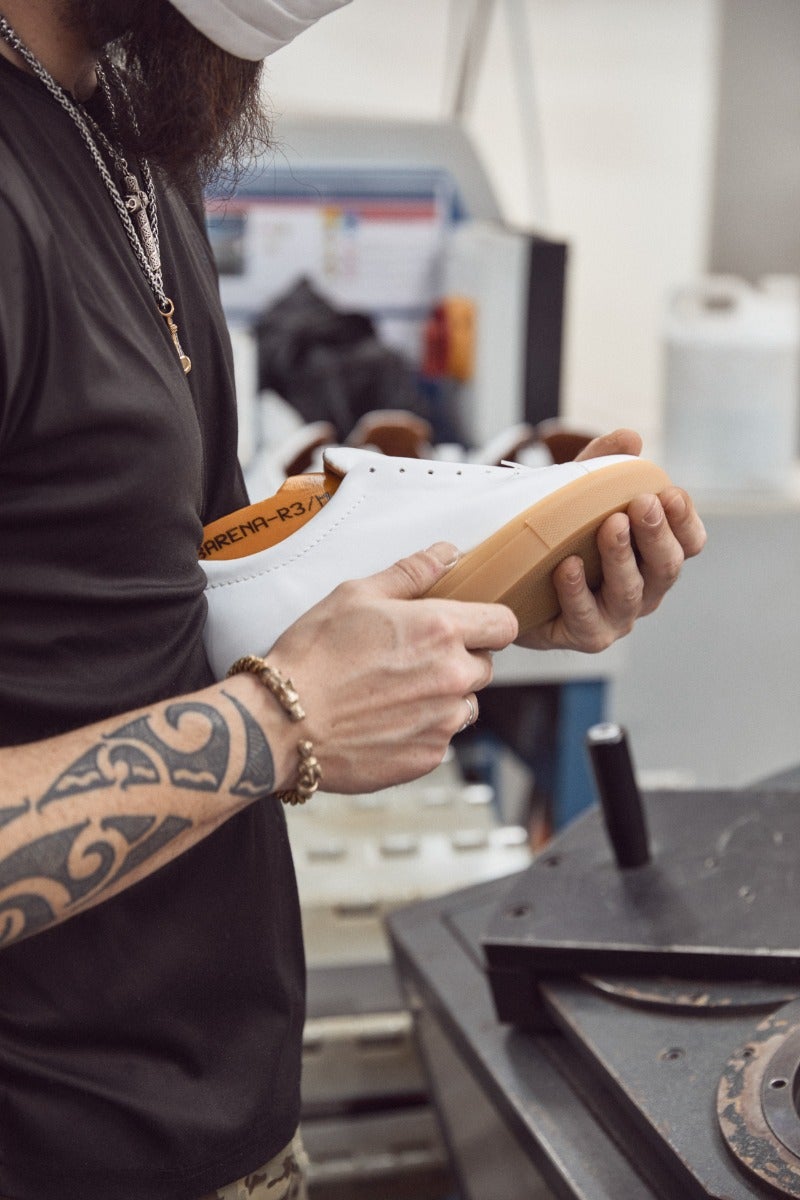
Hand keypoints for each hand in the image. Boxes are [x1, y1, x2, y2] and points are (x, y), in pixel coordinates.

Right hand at [266, 544, 517, 792]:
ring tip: (393, 693)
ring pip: (465, 704)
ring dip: (442, 697)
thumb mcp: (356, 595)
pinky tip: (382, 720)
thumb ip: (412, 572)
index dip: (488, 623)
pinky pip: (440, 738)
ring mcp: (442, 721)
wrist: (282, 723)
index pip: (504, 625)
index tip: (467, 627)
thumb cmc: (313, 655)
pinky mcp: (427, 757)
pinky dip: (420, 730)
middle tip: (409, 659)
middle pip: (484, 666)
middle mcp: (452, 677)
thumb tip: (447, 553)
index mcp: (441, 630)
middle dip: (458, 659)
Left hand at [518, 428, 706, 652]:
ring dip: (621, 557)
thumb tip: (630, 437)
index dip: (684, 520)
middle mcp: (645, 590)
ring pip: (630, 592)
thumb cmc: (558, 536)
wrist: (511, 583)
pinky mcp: (585, 635)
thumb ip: (602, 467)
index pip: (689, 542)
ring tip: (610, 525)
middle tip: (642, 503)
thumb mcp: (576, 495)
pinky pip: (585, 617)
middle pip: (667, 566)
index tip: (669, 493)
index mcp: (655, 557)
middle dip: (656, 533)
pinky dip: (577, 591)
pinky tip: (567, 566)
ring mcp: (617, 617)